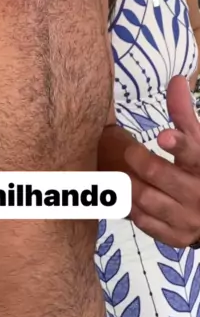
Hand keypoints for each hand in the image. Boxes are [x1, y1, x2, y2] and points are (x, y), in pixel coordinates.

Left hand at [125, 76, 199, 246]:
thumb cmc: (198, 169)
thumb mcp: (197, 141)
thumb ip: (183, 113)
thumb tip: (177, 79)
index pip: (192, 151)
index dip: (178, 143)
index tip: (163, 136)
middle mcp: (198, 193)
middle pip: (158, 173)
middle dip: (137, 159)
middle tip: (129, 152)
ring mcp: (187, 218)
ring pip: (144, 198)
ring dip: (128, 183)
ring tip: (124, 174)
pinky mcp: (174, 237)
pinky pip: (142, 221)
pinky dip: (131, 207)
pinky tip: (129, 196)